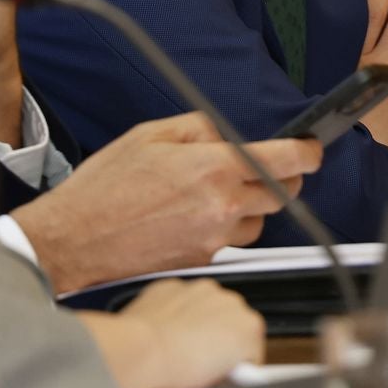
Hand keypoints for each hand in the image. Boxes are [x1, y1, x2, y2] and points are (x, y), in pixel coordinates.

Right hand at [12, 112, 321, 293]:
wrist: (76, 240)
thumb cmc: (104, 188)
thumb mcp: (149, 135)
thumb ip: (199, 128)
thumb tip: (227, 132)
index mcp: (214, 168)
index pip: (287, 161)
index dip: (308, 152)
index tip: (311, 148)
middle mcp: (222, 206)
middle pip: (284, 193)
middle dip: (281, 176)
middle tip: (263, 165)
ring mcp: (216, 238)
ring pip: (260, 220)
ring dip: (251, 204)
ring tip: (215, 191)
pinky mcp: (204, 259)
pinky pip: (232, 239)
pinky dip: (226, 224)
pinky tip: (194, 213)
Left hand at [99, 278, 265, 387]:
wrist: (140, 351)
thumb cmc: (176, 369)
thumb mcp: (216, 382)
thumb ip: (229, 370)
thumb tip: (227, 370)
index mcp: (249, 326)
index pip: (252, 349)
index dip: (238, 366)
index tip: (226, 373)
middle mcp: (230, 301)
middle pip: (232, 325)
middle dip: (221, 341)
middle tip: (202, 363)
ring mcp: (201, 290)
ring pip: (207, 308)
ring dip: (199, 323)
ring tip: (181, 348)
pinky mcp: (175, 286)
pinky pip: (181, 301)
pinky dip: (176, 313)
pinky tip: (166, 333)